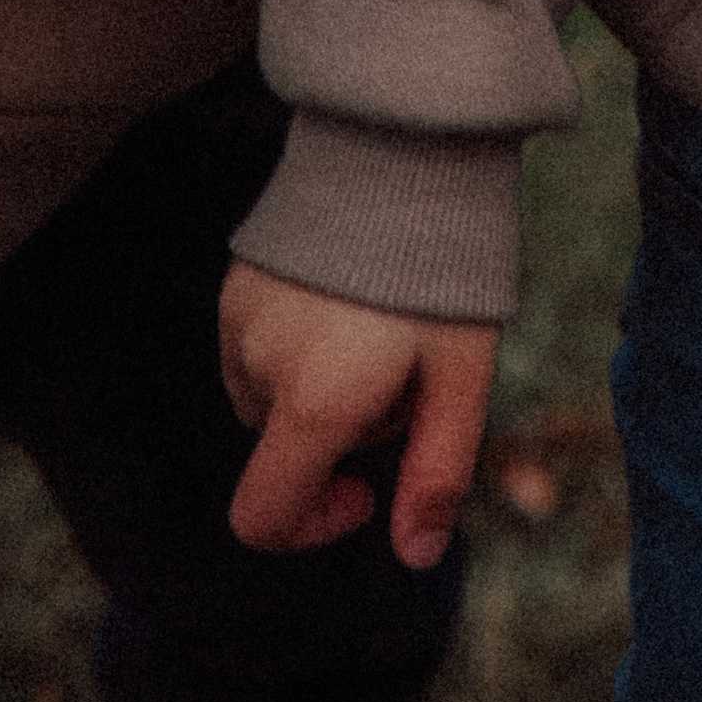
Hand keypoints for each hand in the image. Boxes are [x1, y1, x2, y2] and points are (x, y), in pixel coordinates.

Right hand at [219, 260, 496, 564]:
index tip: (364, 493)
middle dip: (339, 432)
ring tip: (384, 316)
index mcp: (313, 400)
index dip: (309, 528)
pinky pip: (258, 343)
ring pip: (271, 394)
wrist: (407, 144)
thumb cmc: (445, 266)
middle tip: (406, 364)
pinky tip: (356, 286)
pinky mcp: (239, 278)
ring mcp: (241, 316)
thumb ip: (436, 473)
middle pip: (282, 446)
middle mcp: (259, 363)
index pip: (262, 517)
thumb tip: (416, 557)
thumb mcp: (462, 375)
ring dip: (319, 383)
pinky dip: (300, 341)